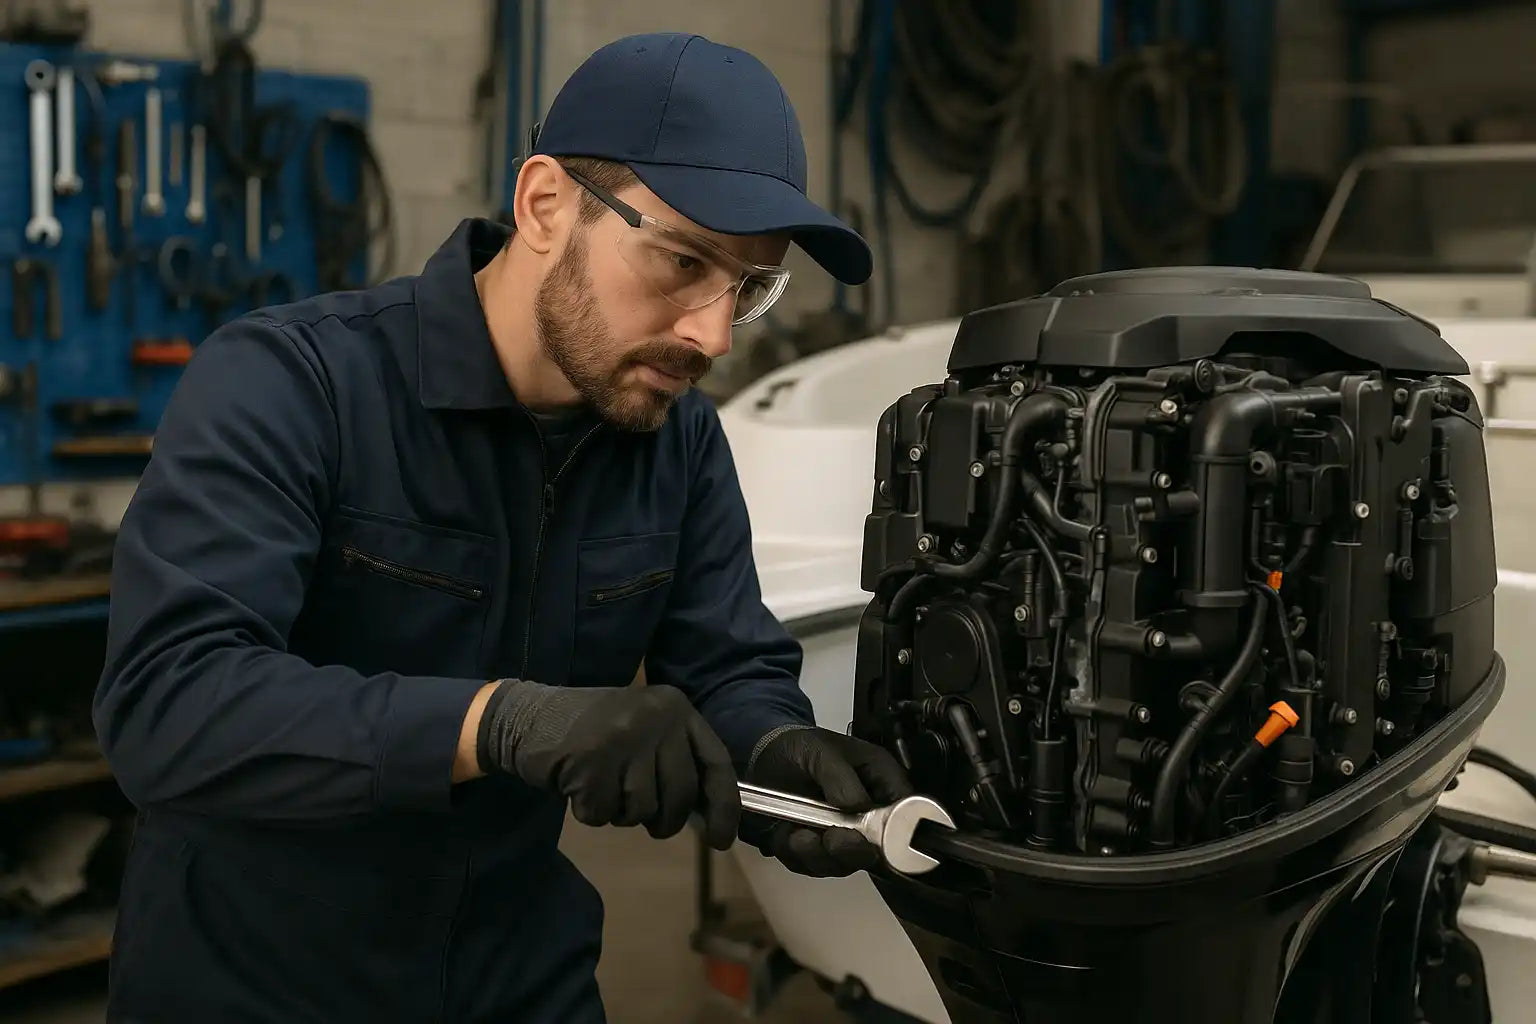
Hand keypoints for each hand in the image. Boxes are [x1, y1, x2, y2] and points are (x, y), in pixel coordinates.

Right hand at [476, 679, 740, 848]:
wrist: (528, 715)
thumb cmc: (594, 732)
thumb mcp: (646, 732)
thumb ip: (677, 763)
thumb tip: (712, 817)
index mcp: (677, 708)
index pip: (716, 764)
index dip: (725, 807)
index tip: (721, 841)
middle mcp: (657, 717)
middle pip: (681, 795)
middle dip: (663, 820)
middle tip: (636, 813)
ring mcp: (624, 737)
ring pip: (642, 809)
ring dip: (619, 811)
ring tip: (601, 784)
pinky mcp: (590, 760)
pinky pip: (603, 814)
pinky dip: (590, 811)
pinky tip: (578, 785)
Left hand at [745, 725, 913, 876]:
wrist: (767, 753)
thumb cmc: (803, 745)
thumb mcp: (822, 750)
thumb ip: (840, 777)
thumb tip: (856, 805)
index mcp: (881, 783)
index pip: (906, 814)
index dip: (896, 831)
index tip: (874, 835)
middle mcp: (867, 814)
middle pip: (875, 850)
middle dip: (852, 851)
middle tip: (834, 839)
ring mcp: (842, 835)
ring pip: (842, 864)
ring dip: (820, 856)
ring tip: (801, 836)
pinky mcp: (815, 848)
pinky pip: (811, 865)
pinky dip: (798, 857)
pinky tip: (789, 836)